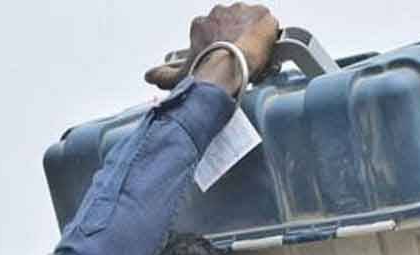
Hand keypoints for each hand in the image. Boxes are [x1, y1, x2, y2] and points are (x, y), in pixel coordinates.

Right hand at [145, 3, 279, 91]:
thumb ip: (163, 75)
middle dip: (237, 39)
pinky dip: (270, 35)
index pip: (215, 30)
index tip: (225, 58)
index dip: (222, 45)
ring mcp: (242, 11)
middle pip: (234, 24)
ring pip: (251, 23)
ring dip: (253, 37)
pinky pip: (269, 23)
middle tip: (242, 59)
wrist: (229, 66)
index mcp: (202, 23)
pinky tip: (268, 50)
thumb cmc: (206, 71)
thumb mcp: (180, 75)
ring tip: (256, 57)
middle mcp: (221, 12)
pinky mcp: (262, 15)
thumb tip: (148, 77)